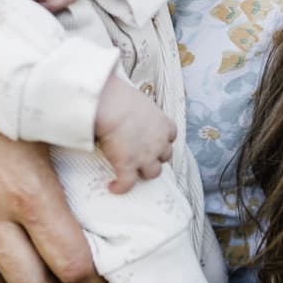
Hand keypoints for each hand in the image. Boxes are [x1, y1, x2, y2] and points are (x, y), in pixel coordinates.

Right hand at [93, 75, 175, 193]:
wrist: (111, 106)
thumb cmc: (120, 96)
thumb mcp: (137, 100)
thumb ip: (139, 109)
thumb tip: (127, 107)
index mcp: (163, 123)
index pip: (171, 135)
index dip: (163, 139)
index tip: (155, 139)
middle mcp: (159, 142)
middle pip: (165, 156)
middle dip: (156, 156)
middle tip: (143, 155)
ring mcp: (145, 156)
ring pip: (152, 172)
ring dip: (143, 172)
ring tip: (132, 172)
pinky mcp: (128, 166)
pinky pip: (127, 183)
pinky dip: (121, 187)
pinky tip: (113, 187)